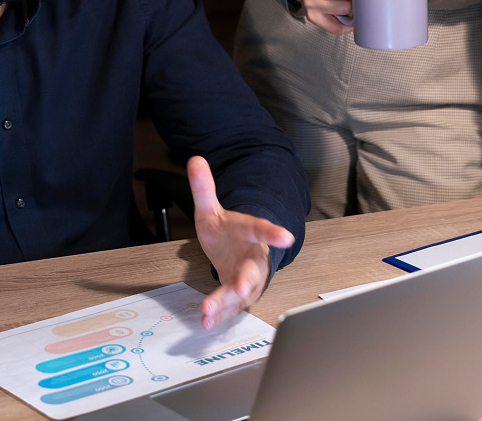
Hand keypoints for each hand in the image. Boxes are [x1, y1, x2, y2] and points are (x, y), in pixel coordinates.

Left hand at [188, 156, 294, 328]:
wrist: (234, 253)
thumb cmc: (227, 232)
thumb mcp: (211, 209)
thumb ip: (204, 188)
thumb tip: (195, 160)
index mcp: (248, 232)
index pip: (260, 229)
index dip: (273, 233)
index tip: (286, 237)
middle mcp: (252, 258)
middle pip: (253, 270)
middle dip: (248, 281)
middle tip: (244, 290)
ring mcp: (246, 279)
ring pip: (240, 293)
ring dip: (227, 303)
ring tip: (211, 310)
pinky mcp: (237, 297)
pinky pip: (229, 307)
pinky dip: (218, 313)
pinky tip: (206, 320)